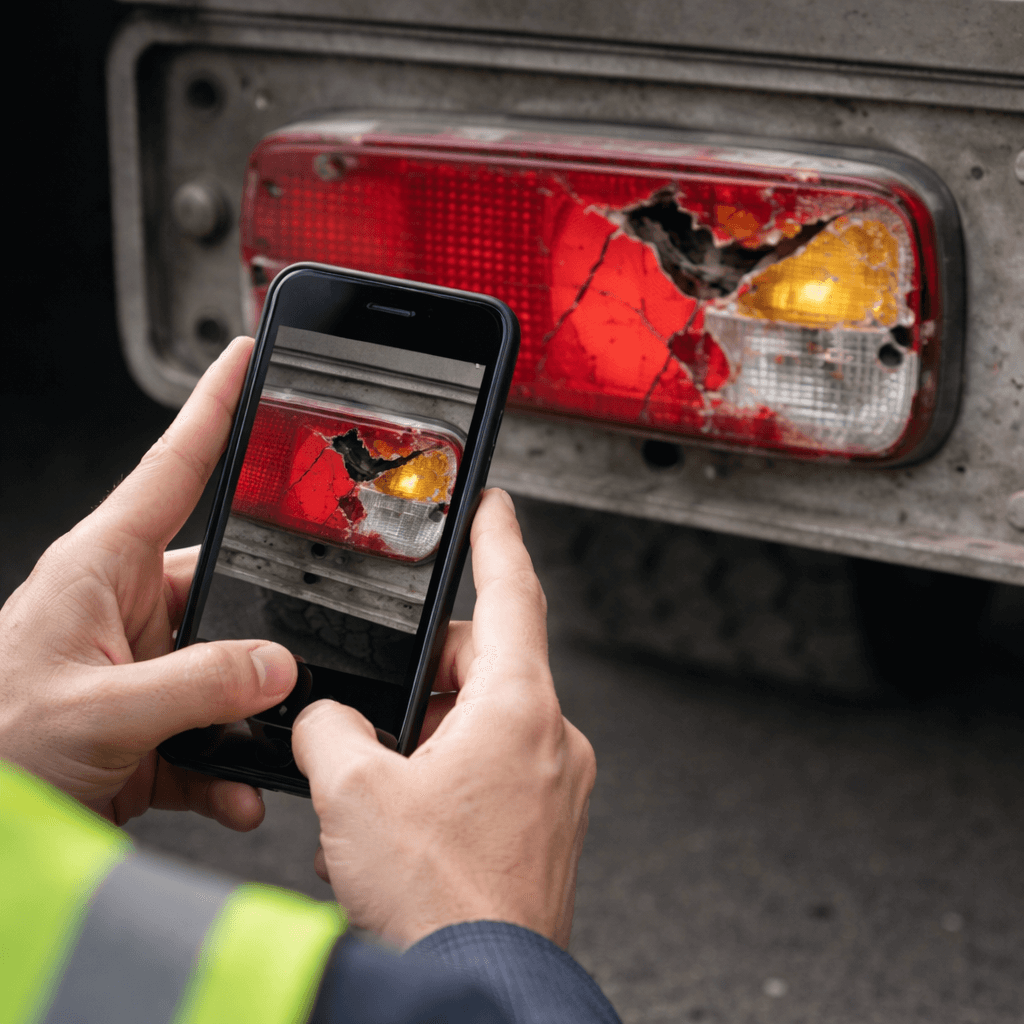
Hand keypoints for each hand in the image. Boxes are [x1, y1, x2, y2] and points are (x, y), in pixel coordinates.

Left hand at [0, 337, 296, 829]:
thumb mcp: (94, 710)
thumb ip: (195, 684)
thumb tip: (278, 665)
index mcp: (100, 568)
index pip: (173, 470)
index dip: (216, 409)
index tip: (252, 362)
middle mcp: (127, 608)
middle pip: (229, 581)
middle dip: (272, 618)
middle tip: (309, 642)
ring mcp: (143, 665)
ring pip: (232, 663)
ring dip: (256, 708)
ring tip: (272, 737)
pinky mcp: (152, 722)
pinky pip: (216, 727)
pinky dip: (235, 764)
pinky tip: (240, 789)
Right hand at [292, 488, 596, 948]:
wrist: (480, 994)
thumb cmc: (441, 901)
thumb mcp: (355, 792)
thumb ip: (332, 730)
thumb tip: (327, 718)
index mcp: (518, 708)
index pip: (513, 593)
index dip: (497, 538)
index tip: (492, 505)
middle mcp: (551, 741)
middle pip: (484, 668)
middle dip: (425, 678)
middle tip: (375, 708)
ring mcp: (555, 788)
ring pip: (484, 726)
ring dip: (428, 739)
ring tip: (378, 785)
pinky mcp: (545, 829)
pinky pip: (494, 774)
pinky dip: (448, 779)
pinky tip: (403, 821)